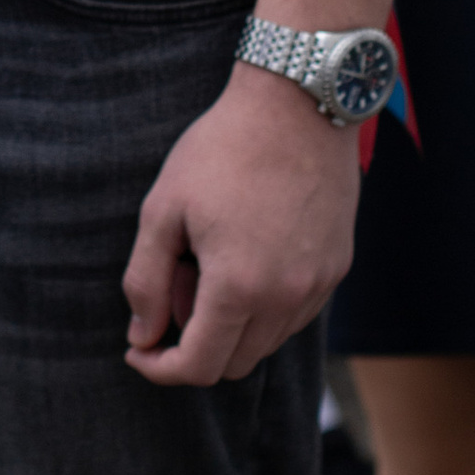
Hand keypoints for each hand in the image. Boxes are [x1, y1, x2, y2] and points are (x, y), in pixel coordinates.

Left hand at [122, 61, 359, 386]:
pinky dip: (264, 309)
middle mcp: (286, 298)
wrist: (296, 105)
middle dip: (194, 345)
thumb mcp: (163, 209)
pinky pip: (295, 315)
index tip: (138, 350)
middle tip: (173, 286)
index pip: (199, 367)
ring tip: (209, 262)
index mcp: (238, 287)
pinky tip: (245, 258)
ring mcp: (318, 285)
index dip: (160, 369)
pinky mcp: (337, 267)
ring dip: (231, 327)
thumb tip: (142, 336)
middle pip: (234, 364)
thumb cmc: (222, 150)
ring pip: (267, 342)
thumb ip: (145, 281)